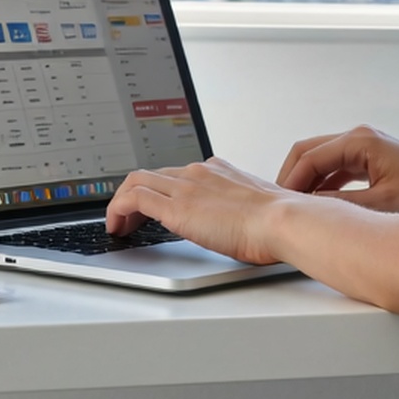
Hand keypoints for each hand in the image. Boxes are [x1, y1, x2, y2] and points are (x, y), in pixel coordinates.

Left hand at [105, 157, 292, 263]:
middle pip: (152, 174)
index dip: (158, 189)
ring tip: (117, 225)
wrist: (282, 220)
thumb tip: (238, 226)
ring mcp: (186, 187)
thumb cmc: (277, 222)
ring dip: (121, 202)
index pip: (176, 173)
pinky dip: (118, 209)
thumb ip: (239, 209)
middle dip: (133, 195)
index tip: (152, 206)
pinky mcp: (177, 207)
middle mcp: (198, 172)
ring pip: (137, 181)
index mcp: (217, 171)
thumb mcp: (254, 209)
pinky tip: (117, 227)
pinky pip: (135, 199)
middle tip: (127, 218)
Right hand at [276, 125, 398, 212]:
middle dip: (291, 178)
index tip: (278, 205)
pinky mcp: (371, 161)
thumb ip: (343, 206)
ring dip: (306, 183)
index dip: (289, 182)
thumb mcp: (383, 207)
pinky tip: (319, 208)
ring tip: (295, 210)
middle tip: (280, 207)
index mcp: (360, 141)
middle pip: (309, 152)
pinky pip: (336, 169)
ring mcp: (365, 148)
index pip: (309, 156)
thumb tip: (310, 212)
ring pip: (321, 161)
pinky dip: (323, 185)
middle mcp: (359, 138)